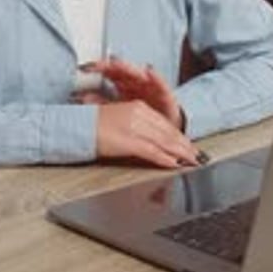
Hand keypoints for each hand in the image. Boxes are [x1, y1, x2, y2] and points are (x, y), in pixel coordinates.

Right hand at [78, 92, 197, 168]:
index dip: (178, 135)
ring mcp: (134, 127)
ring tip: (191, 161)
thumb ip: (135, 126)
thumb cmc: (92, 126)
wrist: (75, 127)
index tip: (188, 144)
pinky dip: (165, 159)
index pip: (164, 123)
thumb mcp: (118, 119)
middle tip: (197, 155)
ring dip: (180, 153)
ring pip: (164, 141)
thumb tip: (149, 140)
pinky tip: (174, 164)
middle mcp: (138, 114)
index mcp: (137, 107)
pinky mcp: (128, 140)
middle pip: (167, 132)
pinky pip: (152, 151)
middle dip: (184, 145)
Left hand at [80, 57, 183, 129]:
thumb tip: (79, 100)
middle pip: (120, 69)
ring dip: (127, 68)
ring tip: (117, 63)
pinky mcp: (164, 93)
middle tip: (97, 64)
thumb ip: (101, 104)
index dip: (96, 68)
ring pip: (137, 73)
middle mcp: (135, 80)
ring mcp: (149, 85)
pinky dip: (155, 77)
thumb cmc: (140, 116)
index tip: (83, 67)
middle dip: (109, 65)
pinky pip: (160, 84)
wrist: (164, 125)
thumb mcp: (118, 110)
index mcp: (123, 83)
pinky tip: (150, 71)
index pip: (108, 71)